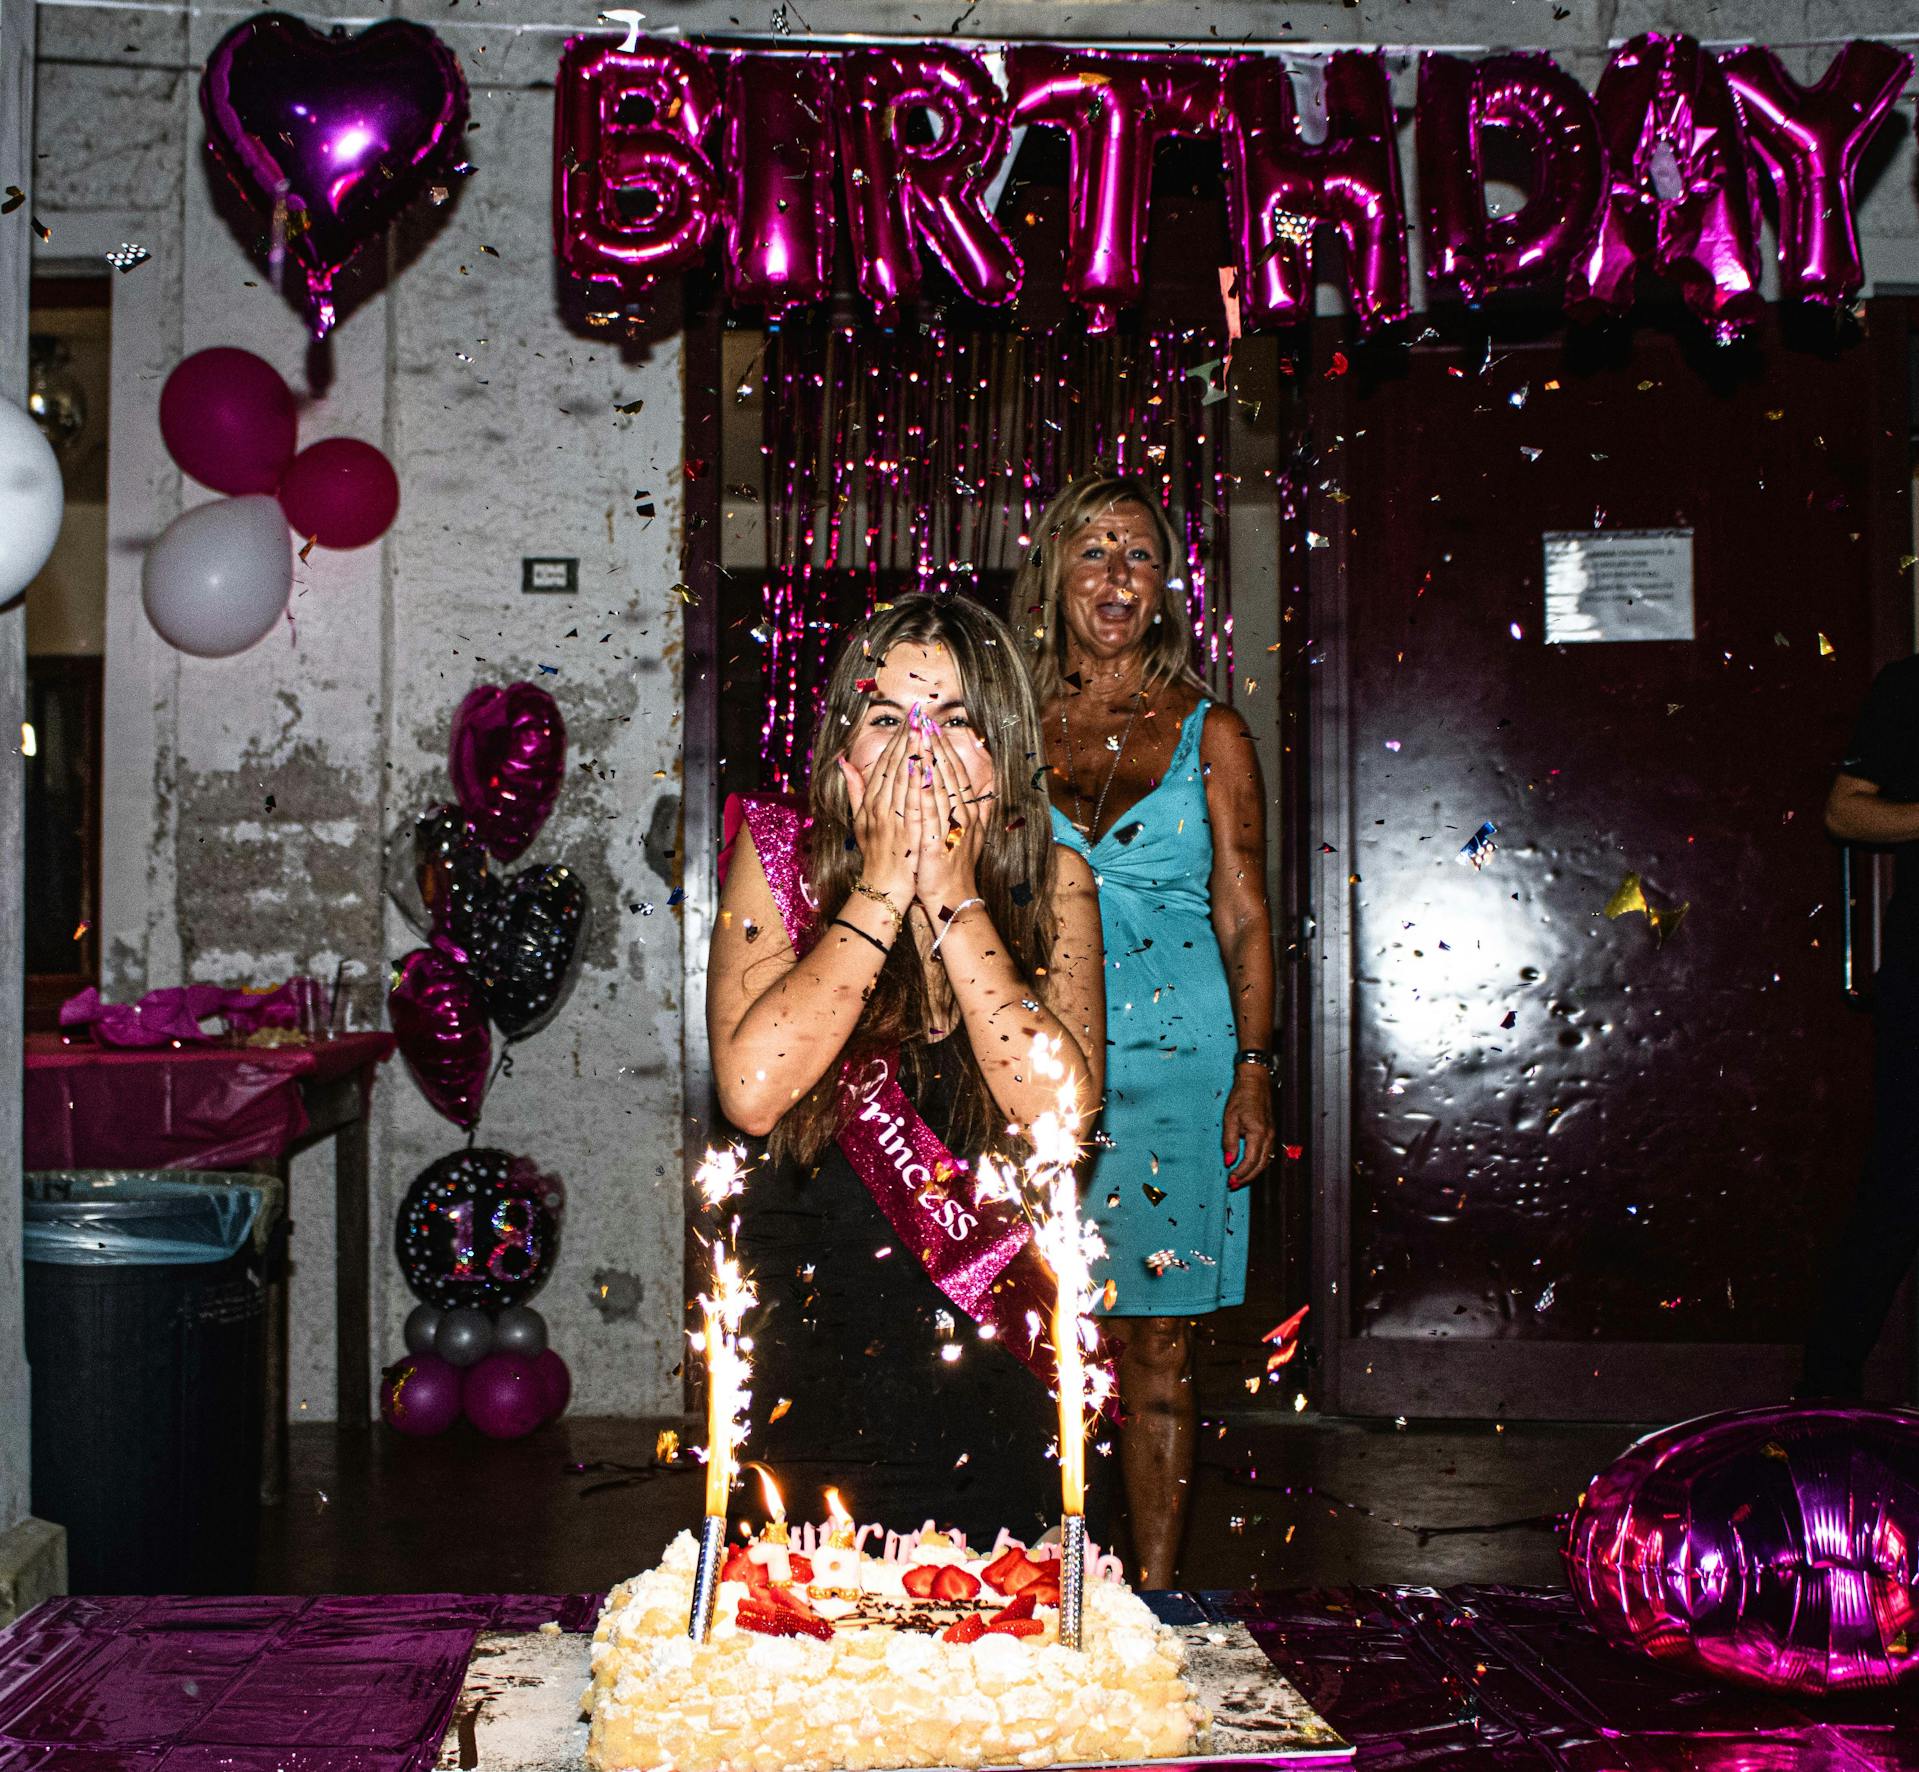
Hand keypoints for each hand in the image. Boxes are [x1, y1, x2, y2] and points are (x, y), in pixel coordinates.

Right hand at [838, 720, 925, 907]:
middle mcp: (879, 806)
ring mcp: (893, 818)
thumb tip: (843, 762)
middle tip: (917, 714)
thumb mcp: (859, 821)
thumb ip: (854, 790)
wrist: (885, 886)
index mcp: (870, 802)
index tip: (907, 721)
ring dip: (913, 751)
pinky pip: (913, 800)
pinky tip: (926, 762)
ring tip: (923, 728)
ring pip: (902, 777)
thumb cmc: (876, 854)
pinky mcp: (906, 830)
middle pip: (893, 765)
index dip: (895, 740)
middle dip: (906, 737)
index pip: (882, 763)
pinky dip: (918, 781)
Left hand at [914, 714, 987, 913]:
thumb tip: (992, 787)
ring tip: (918, 735)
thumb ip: (984, 809)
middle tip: (923, 719)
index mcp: (969, 812)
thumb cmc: (957, 867)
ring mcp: (951, 827)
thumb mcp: (975, 835)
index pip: (956, 773)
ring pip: (939, 785)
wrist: (953, 898)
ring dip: (928, 758)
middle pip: (948, 773)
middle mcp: (963, 815)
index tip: (934, 726)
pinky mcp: (936, 841)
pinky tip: (913, 770)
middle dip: (935, 744)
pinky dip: (922, 788)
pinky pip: (928, 809)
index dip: (945, 748)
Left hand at [1223, 1067, 1274, 1189]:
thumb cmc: (1241, 1097)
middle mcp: (1269, 1136)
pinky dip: (1258, 1164)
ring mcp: (1272, 1135)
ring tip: (1239, 1179)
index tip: (1230, 1179)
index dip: (1241, 1173)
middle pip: (1261, 1165)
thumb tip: (1229, 1161)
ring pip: (1266, 1161)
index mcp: (1258, 1133)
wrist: (1256, 1081)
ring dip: (1253, 1172)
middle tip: (1233, 1184)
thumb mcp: (1230, 1118)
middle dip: (1247, 1177)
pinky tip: (1248, 1166)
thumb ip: (1229, 1141)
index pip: (1251, 1161)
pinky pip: (1267, 1154)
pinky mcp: (1271, 1133)